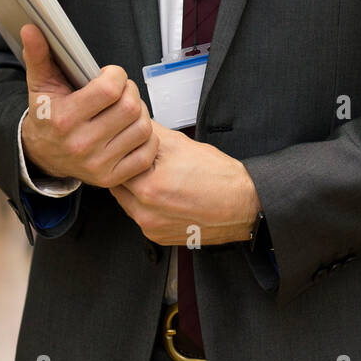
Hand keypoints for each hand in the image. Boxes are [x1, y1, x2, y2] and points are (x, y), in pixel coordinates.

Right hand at [19, 24, 158, 186]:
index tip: (109, 75)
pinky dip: (145, 139)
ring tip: (125, 110)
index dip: (116, 75)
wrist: (43, 154)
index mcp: (65, 119)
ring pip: (142, 128)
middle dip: (130, 92)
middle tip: (120, 91)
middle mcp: (82, 144)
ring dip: (140, 114)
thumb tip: (31, 28)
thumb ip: (38, 55)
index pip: (110, 89)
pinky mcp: (111, 177)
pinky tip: (130, 131)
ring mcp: (98, 164)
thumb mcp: (40, 84)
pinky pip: (146, 153)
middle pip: (130, 107)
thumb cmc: (47, 115)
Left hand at [109, 121, 260, 245]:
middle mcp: (146, 213)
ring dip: (136, 188)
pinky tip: (166, 193)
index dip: (124, 151)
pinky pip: (142, 216)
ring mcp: (152, 228)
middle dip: (129, 170)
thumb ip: (150, 133)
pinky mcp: (159, 237)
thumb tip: (135, 122)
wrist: (242, 204)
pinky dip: (148, 204)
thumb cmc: (218, 177)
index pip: (117, 163)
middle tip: (146, 161)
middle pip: (120, 185)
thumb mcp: (181, 143)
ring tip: (160, 176)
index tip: (130, 146)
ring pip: (129, 202)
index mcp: (148, 188)